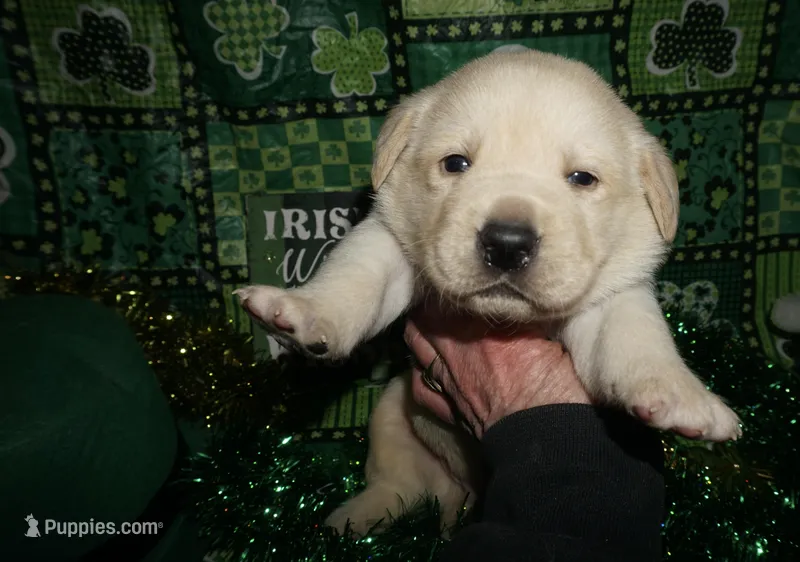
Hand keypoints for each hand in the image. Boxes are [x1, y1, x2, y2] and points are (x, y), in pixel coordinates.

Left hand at [404, 300, 591, 438]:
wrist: (543, 436)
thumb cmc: (552, 385)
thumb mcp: (548, 337)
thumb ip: (525, 317)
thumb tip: (522, 300)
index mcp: (480, 328)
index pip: (454, 298)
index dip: (451, 288)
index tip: (456, 280)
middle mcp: (456, 350)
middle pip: (425, 320)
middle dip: (428, 308)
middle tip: (435, 300)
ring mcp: (448, 381)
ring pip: (416, 348)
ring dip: (418, 333)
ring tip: (423, 324)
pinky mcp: (449, 408)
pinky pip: (421, 387)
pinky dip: (419, 373)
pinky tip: (423, 368)